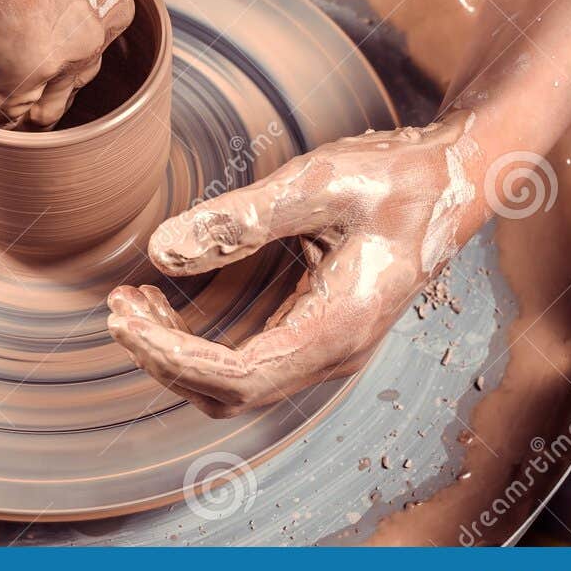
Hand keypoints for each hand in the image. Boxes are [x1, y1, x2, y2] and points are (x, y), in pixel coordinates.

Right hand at [0, 0, 132, 129]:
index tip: (38, 72)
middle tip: (18, 110)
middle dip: (43, 99)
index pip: (88, 52)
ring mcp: (64, 57)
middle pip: (71, 88)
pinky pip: (0, 109)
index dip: (59, 66)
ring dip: (13, 117)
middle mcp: (98, 33)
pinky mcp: (23, 70)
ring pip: (38, 109)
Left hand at [106, 113, 487, 416]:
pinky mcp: (312, 329)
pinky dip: (196, 341)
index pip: (237, 376)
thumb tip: (161, 248)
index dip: (172, 356)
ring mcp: (323, 346)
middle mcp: (332, 352)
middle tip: (116, 307)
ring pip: (233, 384)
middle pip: (228, 393)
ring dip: (175, 353)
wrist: (454, 179)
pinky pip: (244, 359)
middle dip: (163, 358)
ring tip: (130, 302)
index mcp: (339, 327)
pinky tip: (165, 301)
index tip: (124, 317)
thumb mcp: (320, 183)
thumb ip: (240, 217)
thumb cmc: (398, 177)